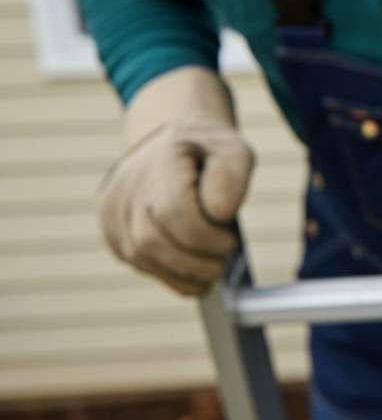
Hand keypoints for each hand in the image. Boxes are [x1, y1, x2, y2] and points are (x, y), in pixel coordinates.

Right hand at [96, 67, 254, 295]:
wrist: (174, 143)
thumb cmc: (210, 152)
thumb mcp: (234, 150)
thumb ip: (231, 176)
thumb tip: (218, 214)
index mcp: (164, 156)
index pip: (174, 211)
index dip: (205, 236)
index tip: (230, 243)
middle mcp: (130, 181)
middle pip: (152, 239)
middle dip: (192, 261)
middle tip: (220, 266)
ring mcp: (114, 205)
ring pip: (139, 255)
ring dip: (179, 273)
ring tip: (209, 274)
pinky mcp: (110, 226)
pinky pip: (133, 260)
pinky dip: (165, 275)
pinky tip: (190, 277)